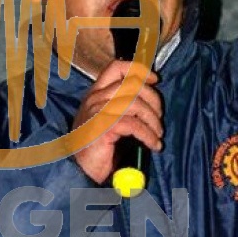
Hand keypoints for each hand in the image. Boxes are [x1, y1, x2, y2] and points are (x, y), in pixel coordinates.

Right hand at [71, 61, 162, 183]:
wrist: (78, 169)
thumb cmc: (96, 146)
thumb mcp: (107, 119)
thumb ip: (121, 106)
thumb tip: (150, 101)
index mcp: (96, 93)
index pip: (116, 67)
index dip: (139, 69)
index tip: (154, 80)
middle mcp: (96, 98)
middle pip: (133, 84)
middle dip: (153, 99)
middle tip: (159, 117)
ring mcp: (98, 111)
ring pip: (136, 104)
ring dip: (153, 120)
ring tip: (157, 134)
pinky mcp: (103, 127)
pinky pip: (134, 125)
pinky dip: (148, 135)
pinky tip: (153, 144)